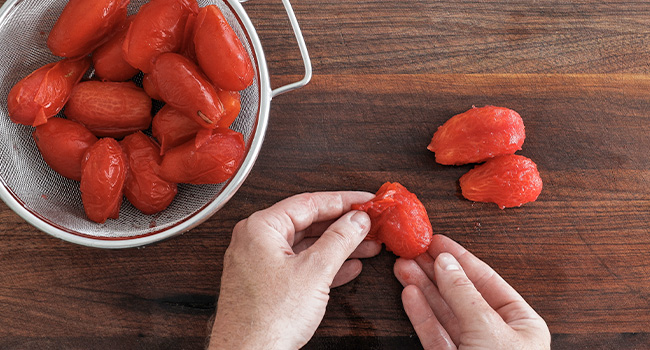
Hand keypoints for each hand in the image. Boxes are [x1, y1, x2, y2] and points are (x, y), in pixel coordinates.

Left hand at [208, 192, 380, 349]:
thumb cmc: (265, 320)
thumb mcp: (314, 272)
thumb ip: (339, 240)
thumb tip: (356, 220)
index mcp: (261, 228)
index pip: (309, 202)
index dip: (343, 200)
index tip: (366, 201)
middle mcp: (256, 241)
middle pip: (308, 223)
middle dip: (343, 225)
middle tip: (369, 223)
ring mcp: (259, 263)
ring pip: (306, 246)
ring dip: (338, 246)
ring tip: (366, 245)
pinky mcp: (266, 284)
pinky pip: (300, 266)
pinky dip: (324, 266)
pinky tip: (347, 267)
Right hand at [394, 234, 549, 349]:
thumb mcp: (488, 331)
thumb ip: (464, 295)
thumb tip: (445, 263)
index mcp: (521, 322)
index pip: (487, 280)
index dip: (460, 258)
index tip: (437, 240)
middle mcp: (498, 334)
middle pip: (461, 293)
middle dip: (435, 271)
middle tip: (413, 251)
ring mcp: (473, 349)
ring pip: (444, 312)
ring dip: (423, 289)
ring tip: (402, 267)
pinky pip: (435, 334)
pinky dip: (421, 314)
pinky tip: (409, 294)